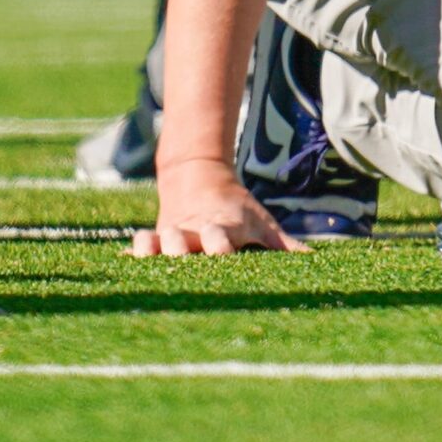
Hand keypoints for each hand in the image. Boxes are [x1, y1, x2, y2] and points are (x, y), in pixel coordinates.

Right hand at [129, 158, 308, 257]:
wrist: (200, 180)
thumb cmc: (240, 211)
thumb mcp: (263, 223)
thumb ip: (284, 244)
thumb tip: (312, 259)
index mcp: (226, 228)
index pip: (222, 238)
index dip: (220, 244)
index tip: (221, 252)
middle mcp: (197, 232)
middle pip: (186, 243)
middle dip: (183, 250)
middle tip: (182, 259)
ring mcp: (175, 235)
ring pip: (160, 243)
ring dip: (157, 251)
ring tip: (153, 258)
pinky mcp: (157, 237)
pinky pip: (142, 244)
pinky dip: (137, 251)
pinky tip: (129, 262)